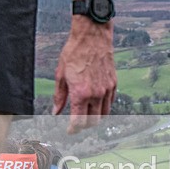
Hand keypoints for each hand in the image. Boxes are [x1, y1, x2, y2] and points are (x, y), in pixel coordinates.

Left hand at [53, 17, 116, 133]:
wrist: (92, 37)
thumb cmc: (74, 52)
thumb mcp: (61, 74)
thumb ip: (59, 96)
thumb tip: (56, 111)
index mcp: (80, 93)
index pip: (78, 121)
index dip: (73, 129)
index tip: (69, 130)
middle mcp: (96, 94)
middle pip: (93, 121)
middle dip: (84, 126)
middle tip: (77, 124)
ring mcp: (106, 90)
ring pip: (104, 114)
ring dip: (95, 119)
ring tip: (87, 116)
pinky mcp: (113, 84)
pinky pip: (110, 103)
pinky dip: (103, 107)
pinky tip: (96, 104)